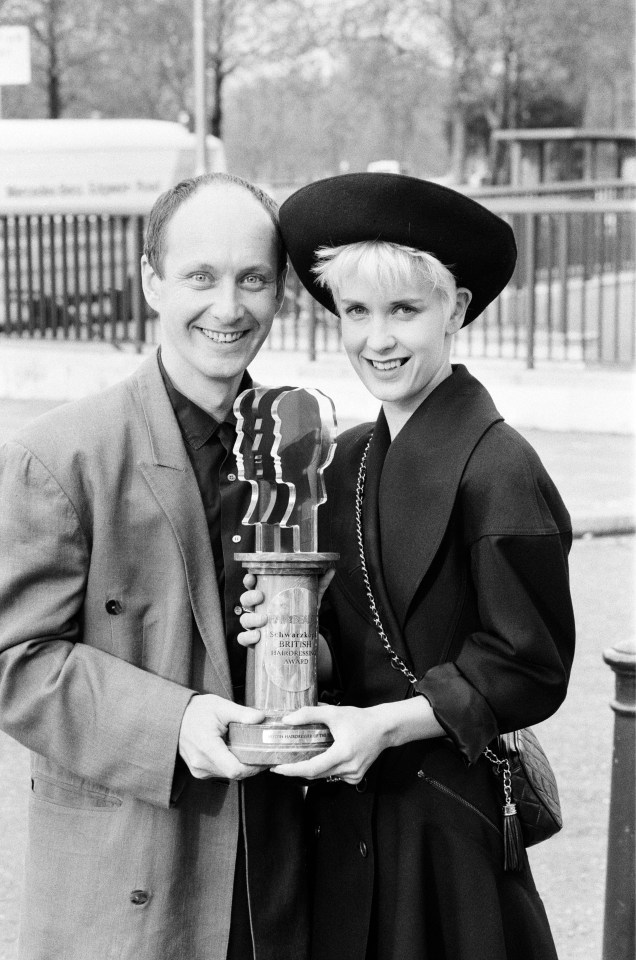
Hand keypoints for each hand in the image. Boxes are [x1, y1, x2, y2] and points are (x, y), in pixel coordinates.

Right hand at [178, 694, 266, 779]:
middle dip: (250, 766)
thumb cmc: (196, 711)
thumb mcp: (221, 706)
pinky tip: (235, 752)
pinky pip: (220, 772)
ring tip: (250, 751)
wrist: (174, 716)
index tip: (265, 759)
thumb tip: (261, 718)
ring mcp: (198, 769)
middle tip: (262, 753)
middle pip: (234, 773)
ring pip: (227, 774)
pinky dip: (230, 765)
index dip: (254, 768)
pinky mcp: (198, 770)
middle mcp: (202, 763)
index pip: (236, 769)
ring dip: (240, 765)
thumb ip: (242, 713)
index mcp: (208, 748)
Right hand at [237, 569, 334, 647]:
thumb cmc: (299, 615)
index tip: (252, 577)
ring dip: (251, 618)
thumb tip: (331, 570)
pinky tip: (258, 636)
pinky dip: (248, 637)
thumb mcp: (308, 599)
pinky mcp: (255, 641)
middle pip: (245, 600)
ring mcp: (255, 625)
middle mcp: (257, 609)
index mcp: (266, 595)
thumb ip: (318, 585)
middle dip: (250, 597)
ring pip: (244, 619)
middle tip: (260, 597)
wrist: (301, 640)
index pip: (252, 585)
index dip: (249, 580)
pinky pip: (244, 638)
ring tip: (264, 620)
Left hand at [270, 704, 388, 784]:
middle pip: (316, 774)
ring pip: (325, 776)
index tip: (278, 768)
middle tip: (282, 763)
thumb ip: (309, 714)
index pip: (312, 768)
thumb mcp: (333, 712)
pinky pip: (334, 776)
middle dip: (298, 769)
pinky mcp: (356, 777)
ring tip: (299, 758)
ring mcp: (353, 775)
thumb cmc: (360, 720)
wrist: (383, 728)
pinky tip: (324, 758)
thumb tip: (288, 720)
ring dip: (312, 769)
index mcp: (343, 753)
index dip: (293, 770)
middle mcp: (348, 768)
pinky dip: (326, 769)